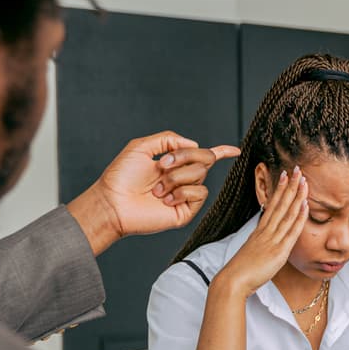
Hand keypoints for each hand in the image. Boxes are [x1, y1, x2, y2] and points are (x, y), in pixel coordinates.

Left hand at [67, 131, 239, 255]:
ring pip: (200, 175)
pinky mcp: (186, 210)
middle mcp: (181, 178)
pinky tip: (165, 200)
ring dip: (175, 178)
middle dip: (184, 157)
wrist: (113, 202)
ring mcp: (184, 195)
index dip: (220, 152)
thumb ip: (168, 139)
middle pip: (205, 159)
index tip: (235, 150)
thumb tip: (194, 144)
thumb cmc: (120, 177)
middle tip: (162, 165)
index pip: (201, 156)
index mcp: (173, 164)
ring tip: (156, 189)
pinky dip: (181, 192)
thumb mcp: (141, 147)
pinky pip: (199, 193)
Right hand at [218, 166, 308, 296]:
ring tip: (303, 180)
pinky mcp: (279, 251)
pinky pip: (291, 231)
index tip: (284, 176)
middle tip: (296, 169)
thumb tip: (267, 241)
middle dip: (289, 186)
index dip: (279, 189)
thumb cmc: (241, 271)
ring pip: (287, 213)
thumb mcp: (252, 252)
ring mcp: (273, 240)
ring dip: (296, 196)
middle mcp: (266, 232)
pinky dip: (299, 217)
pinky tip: (305, 205)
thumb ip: (261, 244)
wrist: (234, 281)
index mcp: (260, 231)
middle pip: (280, 204)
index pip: (271, 205)